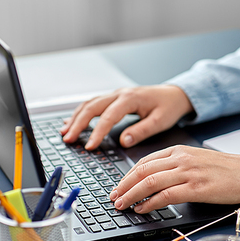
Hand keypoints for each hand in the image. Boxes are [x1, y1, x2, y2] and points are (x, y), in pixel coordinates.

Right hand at [60, 85, 193, 149]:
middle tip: (68, 139)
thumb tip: (124, 141)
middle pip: (92, 106)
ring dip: (75, 117)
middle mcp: (119, 94)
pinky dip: (80, 113)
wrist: (174, 94)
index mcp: (130, 98)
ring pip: (89, 103)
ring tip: (65, 132)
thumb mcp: (160, 121)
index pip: (108, 116)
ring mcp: (115, 94)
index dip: (97, 132)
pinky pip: (93, 104)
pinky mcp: (114, 98)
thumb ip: (141, 131)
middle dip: (78, 123)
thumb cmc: (169, 107)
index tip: (90, 146)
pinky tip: (72, 122)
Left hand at [109, 145, 239, 213]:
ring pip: (150, 182)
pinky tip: (142, 209)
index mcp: (178, 150)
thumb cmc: (223, 168)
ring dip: (131, 195)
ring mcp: (188, 173)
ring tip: (122, 205)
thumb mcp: (195, 159)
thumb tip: (151, 180)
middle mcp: (180, 159)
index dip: (127, 175)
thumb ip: (174, 165)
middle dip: (123, 185)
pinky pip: (166, 195)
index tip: (118, 185)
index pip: (144, 161)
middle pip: (142, 171)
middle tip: (113, 197)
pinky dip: (150, 203)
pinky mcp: (196, 188)